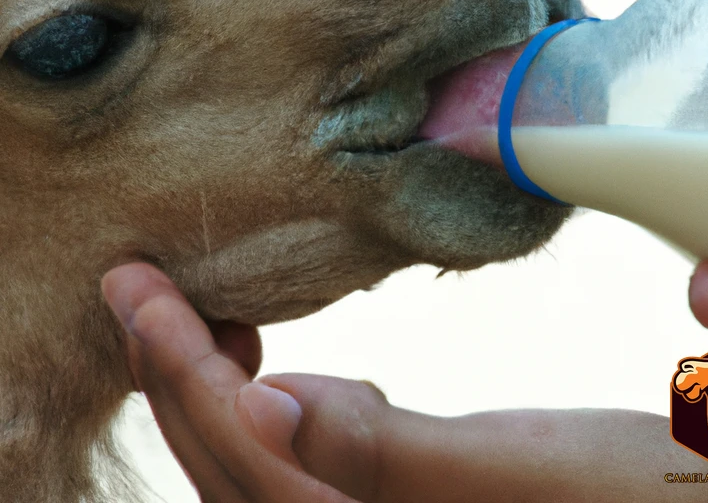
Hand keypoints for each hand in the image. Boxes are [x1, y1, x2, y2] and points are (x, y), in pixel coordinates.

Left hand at [103, 263, 707, 502]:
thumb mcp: (522, 471)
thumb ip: (385, 455)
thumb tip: (266, 403)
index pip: (242, 450)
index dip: (181, 367)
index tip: (136, 287)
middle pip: (230, 462)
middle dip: (171, 372)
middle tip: (135, 287)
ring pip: (254, 463)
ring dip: (210, 389)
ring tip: (189, 317)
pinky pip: (298, 461)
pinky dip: (264, 407)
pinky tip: (270, 367)